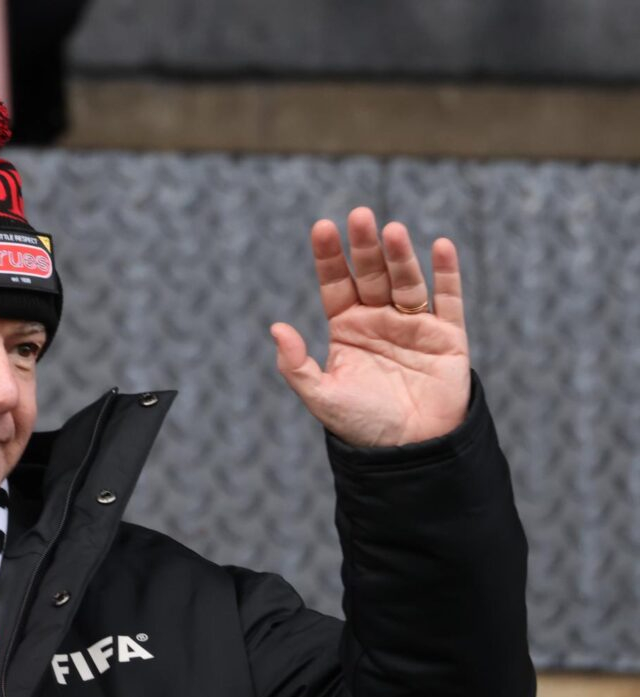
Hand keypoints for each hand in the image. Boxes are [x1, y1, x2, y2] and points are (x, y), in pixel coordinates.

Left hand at [270, 207, 470, 446]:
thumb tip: (276, 328)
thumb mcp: (322, 396)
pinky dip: (446, 272)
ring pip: (406, 280)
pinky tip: (440, 246)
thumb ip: (296, 365)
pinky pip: (448, 298)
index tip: (322, 227)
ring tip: (391, 231)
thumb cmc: (362, 426)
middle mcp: (379, 319)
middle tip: (359, 216)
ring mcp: (414, 324)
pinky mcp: (448, 335)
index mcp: (346, 328)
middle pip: (371, 273)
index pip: (336, 283)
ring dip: (400, 255)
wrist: (410, 452)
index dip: (330, 256)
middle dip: (365, 246)